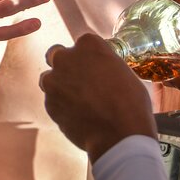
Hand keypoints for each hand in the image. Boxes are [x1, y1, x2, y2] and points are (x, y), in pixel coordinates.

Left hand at [39, 34, 156, 161]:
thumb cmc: (130, 104)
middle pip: (57, 54)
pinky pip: (52, 100)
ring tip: (78, 101)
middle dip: (65, 64)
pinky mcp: (49, 102)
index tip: (94, 67)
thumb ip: (104, 65)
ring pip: (49, 78)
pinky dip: (61, 105)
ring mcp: (53, 80)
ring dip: (59, 85)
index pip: (84, 43)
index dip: (89, 56)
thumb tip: (98, 70)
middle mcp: (65, 58)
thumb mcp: (124, 73)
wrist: (119, 136)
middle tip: (78, 79)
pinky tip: (77, 115)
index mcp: (88, 45)